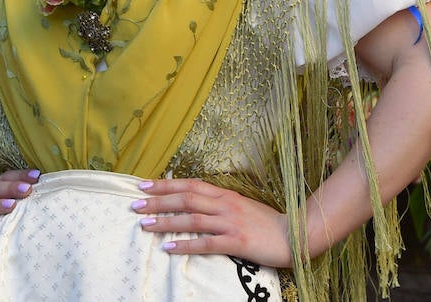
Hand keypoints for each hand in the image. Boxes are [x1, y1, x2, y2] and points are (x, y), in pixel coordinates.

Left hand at [132, 177, 291, 267]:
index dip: (166, 184)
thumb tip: (197, 202)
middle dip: (158, 200)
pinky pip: (206, 243)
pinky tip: (169, 247)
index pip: (190, 184)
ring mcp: (230, 222)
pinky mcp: (237, 241)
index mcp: (225, 194)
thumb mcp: (242, 205)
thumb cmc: (267, 222)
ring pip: (191, 218)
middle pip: (185, 198)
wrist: (295, 233)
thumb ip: (220, 203)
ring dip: (166, 221)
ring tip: (144, 224)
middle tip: (135, 203)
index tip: (144, 184)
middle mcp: (225, 204)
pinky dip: (186, 244)